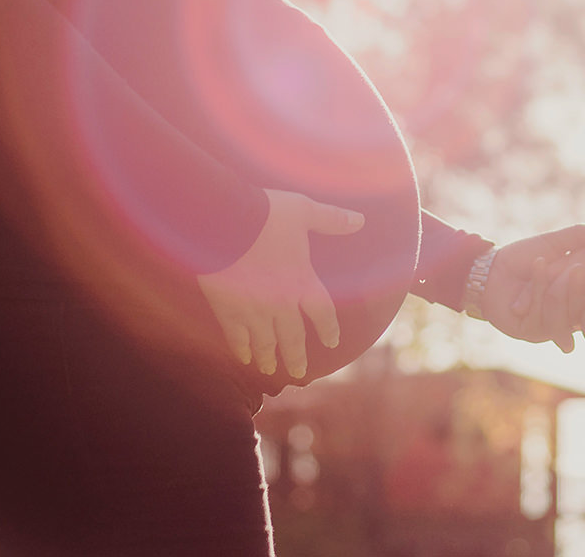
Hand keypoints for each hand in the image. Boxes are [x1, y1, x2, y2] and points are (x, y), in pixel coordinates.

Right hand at [197, 190, 363, 379]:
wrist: (224, 221)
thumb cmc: (265, 213)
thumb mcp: (303, 210)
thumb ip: (331, 219)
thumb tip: (360, 220)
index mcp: (302, 280)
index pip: (322, 313)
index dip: (329, 329)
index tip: (332, 342)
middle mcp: (280, 303)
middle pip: (293, 338)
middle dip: (297, 356)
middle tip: (299, 373)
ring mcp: (253, 310)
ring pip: (265, 343)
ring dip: (270, 358)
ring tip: (270, 370)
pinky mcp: (227, 310)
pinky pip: (236, 337)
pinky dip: (241, 349)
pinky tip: (244, 358)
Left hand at [481, 222, 584, 350]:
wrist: (491, 269)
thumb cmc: (525, 257)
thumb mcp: (554, 244)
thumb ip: (579, 237)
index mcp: (579, 303)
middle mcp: (568, 320)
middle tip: (583, 268)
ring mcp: (549, 329)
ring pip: (565, 317)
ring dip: (564, 290)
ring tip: (570, 267)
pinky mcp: (530, 332)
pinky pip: (540, 315)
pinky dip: (539, 286)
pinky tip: (538, 265)